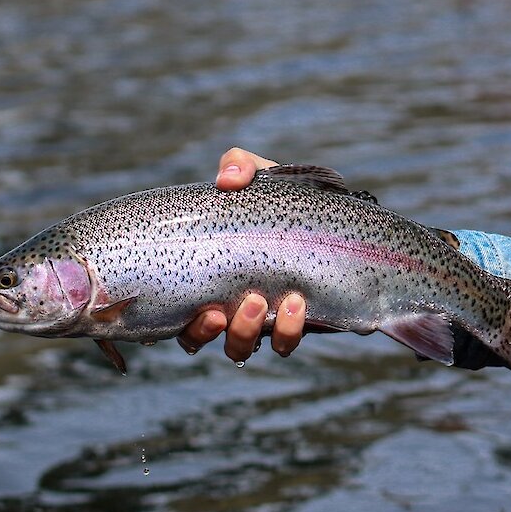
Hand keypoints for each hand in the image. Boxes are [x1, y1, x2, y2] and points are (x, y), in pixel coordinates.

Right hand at [176, 148, 305, 361]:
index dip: (183, 322)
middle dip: (208, 331)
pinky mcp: (295, 322)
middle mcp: (226, 302)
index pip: (178, 312)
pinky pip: (284, 344)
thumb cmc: (283, 199)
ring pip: (238, 346)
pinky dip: (287, 331)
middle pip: (199, 337)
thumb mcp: (260, 176)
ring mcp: (260, 317)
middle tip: (229, 307)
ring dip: (245, 332)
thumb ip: (239, 165)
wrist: (332, 216)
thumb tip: (227, 180)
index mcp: (207, 274)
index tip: (203, 310)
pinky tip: (298, 304)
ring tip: (262, 302)